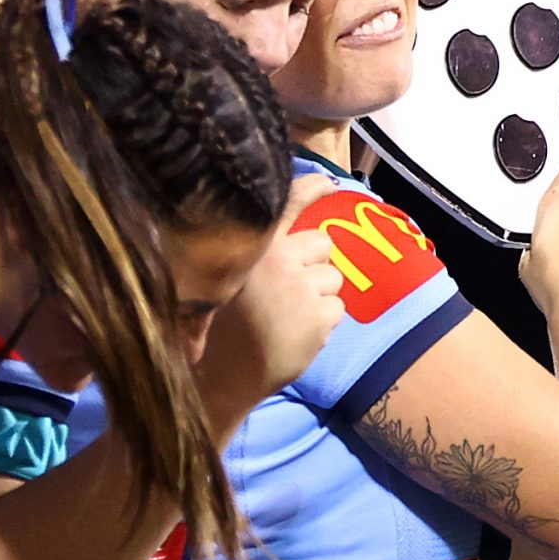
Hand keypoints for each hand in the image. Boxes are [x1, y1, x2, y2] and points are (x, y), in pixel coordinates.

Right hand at [198, 176, 343, 416]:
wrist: (221, 376)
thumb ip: (260, 250)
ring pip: (333, 279)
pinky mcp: (318, 317)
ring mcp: (301, 288)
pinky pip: (337, 309)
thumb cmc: (222, 327)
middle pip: (323, 244)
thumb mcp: (230, 277)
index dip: (310, 188)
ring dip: (319, 296)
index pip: (287, 206)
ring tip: (288, 317)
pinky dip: (323, 322)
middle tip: (287, 293)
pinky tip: (296, 334)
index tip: (329, 183)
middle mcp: (279, 261)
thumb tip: (289, 222)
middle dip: (313, 266)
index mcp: (255, 248)